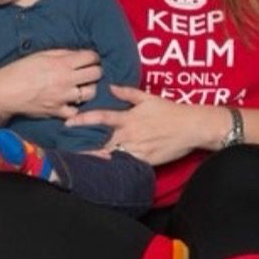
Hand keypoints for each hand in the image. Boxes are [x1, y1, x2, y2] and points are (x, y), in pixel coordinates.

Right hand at [0, 48, 103, 120]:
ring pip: (91, 92)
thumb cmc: (19, 70)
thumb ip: (61, 53)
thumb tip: (77, 54)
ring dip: (88, 88)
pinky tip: (71, 102)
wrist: (4, 92)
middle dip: (95, 70)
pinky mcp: (58, 111)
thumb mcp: (40, 55)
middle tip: (89, 71)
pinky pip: (76, 110)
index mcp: (62, 63)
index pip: (91, 57)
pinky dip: (75, 107)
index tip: (90, 58)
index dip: (93, 56)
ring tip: (81, 86)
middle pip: (96, 73)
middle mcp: (66, 79)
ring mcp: (64, 97)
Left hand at [66, 84, 221, 166]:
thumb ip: (127, 92)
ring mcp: (137, 149)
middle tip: (67, 151)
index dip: (82, 120)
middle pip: (101, 142)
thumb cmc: (170, 111)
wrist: (192, 127)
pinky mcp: (145, 161)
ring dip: (97, 159)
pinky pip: (127, 165)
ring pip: (112, 156)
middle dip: (84, 148)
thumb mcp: (148, 97)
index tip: (67, 123)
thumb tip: (109, 86)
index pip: (100, 118)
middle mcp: (130, 134)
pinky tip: (103, 172)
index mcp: (128, 118)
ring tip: (79, 164)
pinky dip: (115, 167)